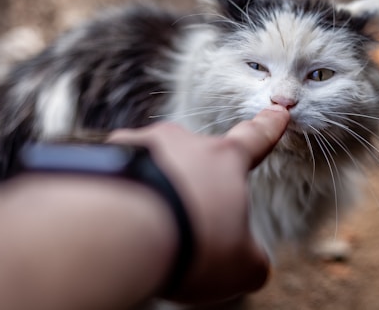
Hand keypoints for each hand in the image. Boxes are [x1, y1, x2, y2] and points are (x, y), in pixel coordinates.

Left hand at [108, 105, 289, 303]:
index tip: (277, 112)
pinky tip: (114, 220)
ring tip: (146, 227)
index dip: (268, 127)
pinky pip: (115, 173)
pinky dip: (118, 192)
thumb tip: (251, 264)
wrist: (118, 235)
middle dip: (192, 184)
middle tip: (183, 222)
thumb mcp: (239, 266)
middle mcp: (183, 142)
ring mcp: (140, 143)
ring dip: (153, 189)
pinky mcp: (102, 156)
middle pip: (194, 158)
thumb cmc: (189, 245)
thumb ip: (251, 259)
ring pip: (152, 164)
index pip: (255, 139)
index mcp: (224, 160)